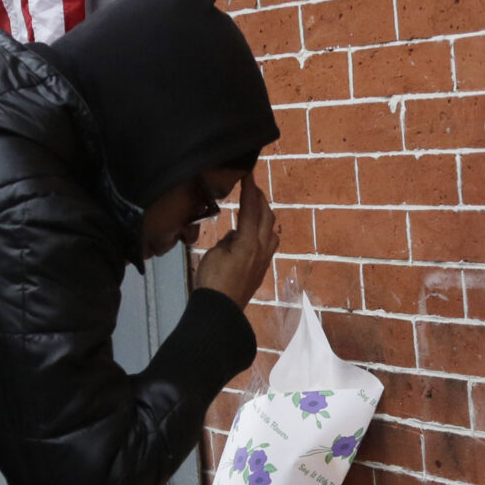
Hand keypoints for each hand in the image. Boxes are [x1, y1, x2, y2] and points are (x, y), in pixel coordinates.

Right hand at [193, 175, 278, 308]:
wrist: (221, 310)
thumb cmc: (212, 281)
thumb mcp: (215, 253)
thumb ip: (229, 240)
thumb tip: (236, 235)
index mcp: (248, 241)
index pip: (251, 208)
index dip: (250, 190)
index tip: (249, 174)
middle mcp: (262, 248)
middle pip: (267, 216)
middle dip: (260, 199)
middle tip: (251, 187)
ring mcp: (264, 259)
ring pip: (272, 230)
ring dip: (265, 215)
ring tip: (255, 207)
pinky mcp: (262, 269)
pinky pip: (270, 243)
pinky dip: (265, 230)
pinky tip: (255, 232)